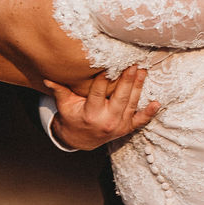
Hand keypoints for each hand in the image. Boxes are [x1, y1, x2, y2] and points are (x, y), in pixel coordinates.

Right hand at [43, 66, 159, 150]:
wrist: (80, 140)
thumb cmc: (72, 117)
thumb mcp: (64, 105)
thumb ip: (59, 90)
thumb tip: (47, 78)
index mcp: (90, 114)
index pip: (98, 93)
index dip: (103, 79)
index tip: (108, 65)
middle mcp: (107, 121)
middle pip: (119, 98)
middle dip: (127, 81)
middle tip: (133, 64)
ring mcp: (119, 126)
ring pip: (131, 104)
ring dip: (139, 87)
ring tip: (142, 71)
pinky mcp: (127, 129)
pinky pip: (140, 121)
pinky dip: (148, 113)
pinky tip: (156, 103)